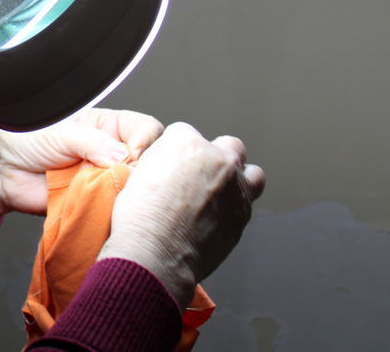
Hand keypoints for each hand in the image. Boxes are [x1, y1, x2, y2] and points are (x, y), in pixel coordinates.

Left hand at [0, 109, 164, 219]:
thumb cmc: (25, 139)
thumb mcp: (61, 132)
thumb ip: (93, 142)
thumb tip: (124, 158)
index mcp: (107, 126)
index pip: (144, 128)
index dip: (146, 140)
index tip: (135, 153)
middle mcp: (110, 153)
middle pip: (146, 162)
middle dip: (141, 170)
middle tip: (128, 177)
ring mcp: (102, 180)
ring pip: (131, 190)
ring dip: (124, 193)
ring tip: (111, 193)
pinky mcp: (92, 204)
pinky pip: (111, 211)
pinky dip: (110, 212)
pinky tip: (103, 209)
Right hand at [98, 122, 265, 307]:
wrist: (154, 256)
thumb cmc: (139, 218)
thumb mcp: (138, 173)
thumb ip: (163, 162)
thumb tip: (170, 169)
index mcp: (186, 142)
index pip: (186, 133)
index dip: (177, 152)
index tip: (171, 166)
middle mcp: (216, 158)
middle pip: (227, 145)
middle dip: (215, 157)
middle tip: (199, 176)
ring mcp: (235, 186)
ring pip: (250, 172)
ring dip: (238, 179)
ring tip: (220, 193)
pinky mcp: (243, 214)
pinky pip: (246, 203)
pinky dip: (234, 207)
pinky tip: (216, 217)